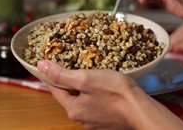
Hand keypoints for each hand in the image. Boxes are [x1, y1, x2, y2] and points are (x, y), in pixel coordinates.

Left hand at [37, 60, 182, 129]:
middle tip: (72, 63)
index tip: (49, 63)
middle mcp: (82, 118)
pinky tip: (104, 84)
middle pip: (69, 94)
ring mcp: (95, 120)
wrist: (141, 109)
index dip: (51, 75)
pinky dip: (96, 92)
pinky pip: (96, 102)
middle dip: (69, 79)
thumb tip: (41, 66)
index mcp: (73, 108)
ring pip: (83, 98)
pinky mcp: (107, 119)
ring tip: (90, 71)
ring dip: (84, 86)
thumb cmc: (115, 92)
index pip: (55, 89)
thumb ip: (62, 74)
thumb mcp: (85, 78)